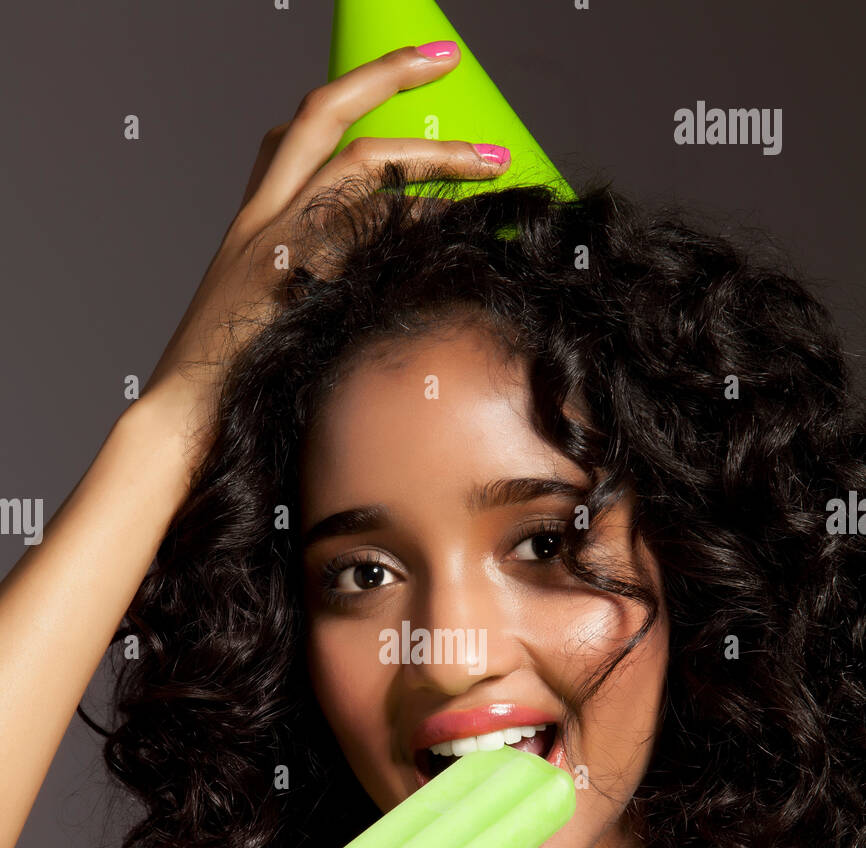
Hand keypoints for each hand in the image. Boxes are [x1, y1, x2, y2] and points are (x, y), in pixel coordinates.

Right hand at [141, 40, 508, 445]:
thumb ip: (310, 286)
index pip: (294, 134)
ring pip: (360, 164)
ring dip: (433, 155)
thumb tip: (368, 287)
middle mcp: (261, 219)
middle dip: (389, 73)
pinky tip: (459, 229)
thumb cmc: (232, 386)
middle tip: (446, 56)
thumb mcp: (267, 318)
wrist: (186, 423)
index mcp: (254, 224)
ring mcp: (277, 244)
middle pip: (324, 113)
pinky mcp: (298, 280)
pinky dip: (419, 224)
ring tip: (491, 162)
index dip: (350, 96)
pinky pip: (370, 232)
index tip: (402, 75)